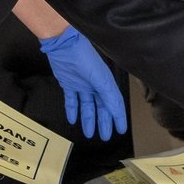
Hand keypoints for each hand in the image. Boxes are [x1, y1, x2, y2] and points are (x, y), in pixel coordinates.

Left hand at [39, 25, 129, 140]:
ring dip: (88, 120)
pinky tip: (73, 120)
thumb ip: (108, 95)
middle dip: (103, 123)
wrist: (63, 45)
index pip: (114, 104)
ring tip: (89, 134)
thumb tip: (116, 111)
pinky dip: (72, 110)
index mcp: (105, 84)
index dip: (118, 118)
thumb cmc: (84, 58)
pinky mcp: (68, 84)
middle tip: (104, 137)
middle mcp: (95, 86)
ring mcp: (81, 85)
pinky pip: (71, 101)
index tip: (120, 131)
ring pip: (87, 107)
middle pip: (100, 108)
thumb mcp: (100, 78)